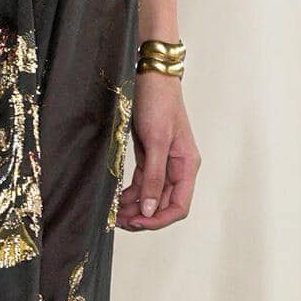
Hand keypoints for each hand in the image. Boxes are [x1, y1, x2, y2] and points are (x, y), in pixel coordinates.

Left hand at [117, 71, 198, 230]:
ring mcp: (163, 163)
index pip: (178, 207)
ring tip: (113, 212)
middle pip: (162, 204)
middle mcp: (177, 168)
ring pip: (150, 196)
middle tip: (117, 219)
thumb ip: (153, 177)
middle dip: (142, 216)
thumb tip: (149, 209)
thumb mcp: (156, 141)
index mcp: (186, 167)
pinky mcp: (149, 156)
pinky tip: (116, 198)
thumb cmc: (158, 103)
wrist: (150, 77)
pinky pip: (141, 183)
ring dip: (133, 207)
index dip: (158, 220)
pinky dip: (129, 193)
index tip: (137, 222)